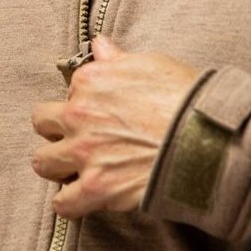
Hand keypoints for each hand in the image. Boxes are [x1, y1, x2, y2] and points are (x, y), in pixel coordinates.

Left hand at [31, 36, 199, 217]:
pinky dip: (69, 204)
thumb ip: (117, 59)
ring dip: (56, 166)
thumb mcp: (152, 65)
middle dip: (56, 131)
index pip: (68, 90)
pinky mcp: (97, 187)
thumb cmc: (186, 98)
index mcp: (90, 81)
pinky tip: (79, 200)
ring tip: (73, 169)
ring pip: (43, 163)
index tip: (100, 113)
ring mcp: (85, 153)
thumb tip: (99, 46)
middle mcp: (79, 115)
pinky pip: (63, 203)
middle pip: (42, 124)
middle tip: (76, 140)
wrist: (208, 139)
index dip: (83, 102)